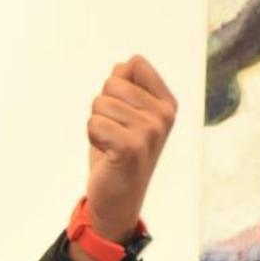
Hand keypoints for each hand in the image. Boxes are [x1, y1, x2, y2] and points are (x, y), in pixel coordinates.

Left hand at [76, 54, 176, 258]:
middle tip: (115, 132)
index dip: (117, 84)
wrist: (118, 196)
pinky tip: (107, 153)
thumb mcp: (126, 113)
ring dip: (97, 123)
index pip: (135, 64)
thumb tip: (124, 64)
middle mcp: (164, 116)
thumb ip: (127, 86)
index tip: (125, 111)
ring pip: (99, 103)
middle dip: (103, 106)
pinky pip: (94, 123)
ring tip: (111, 143)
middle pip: (112, 82)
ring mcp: (151, 131)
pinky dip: (92, 137)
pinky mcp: (132, 147)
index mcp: (167, 103)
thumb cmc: (118, 150)